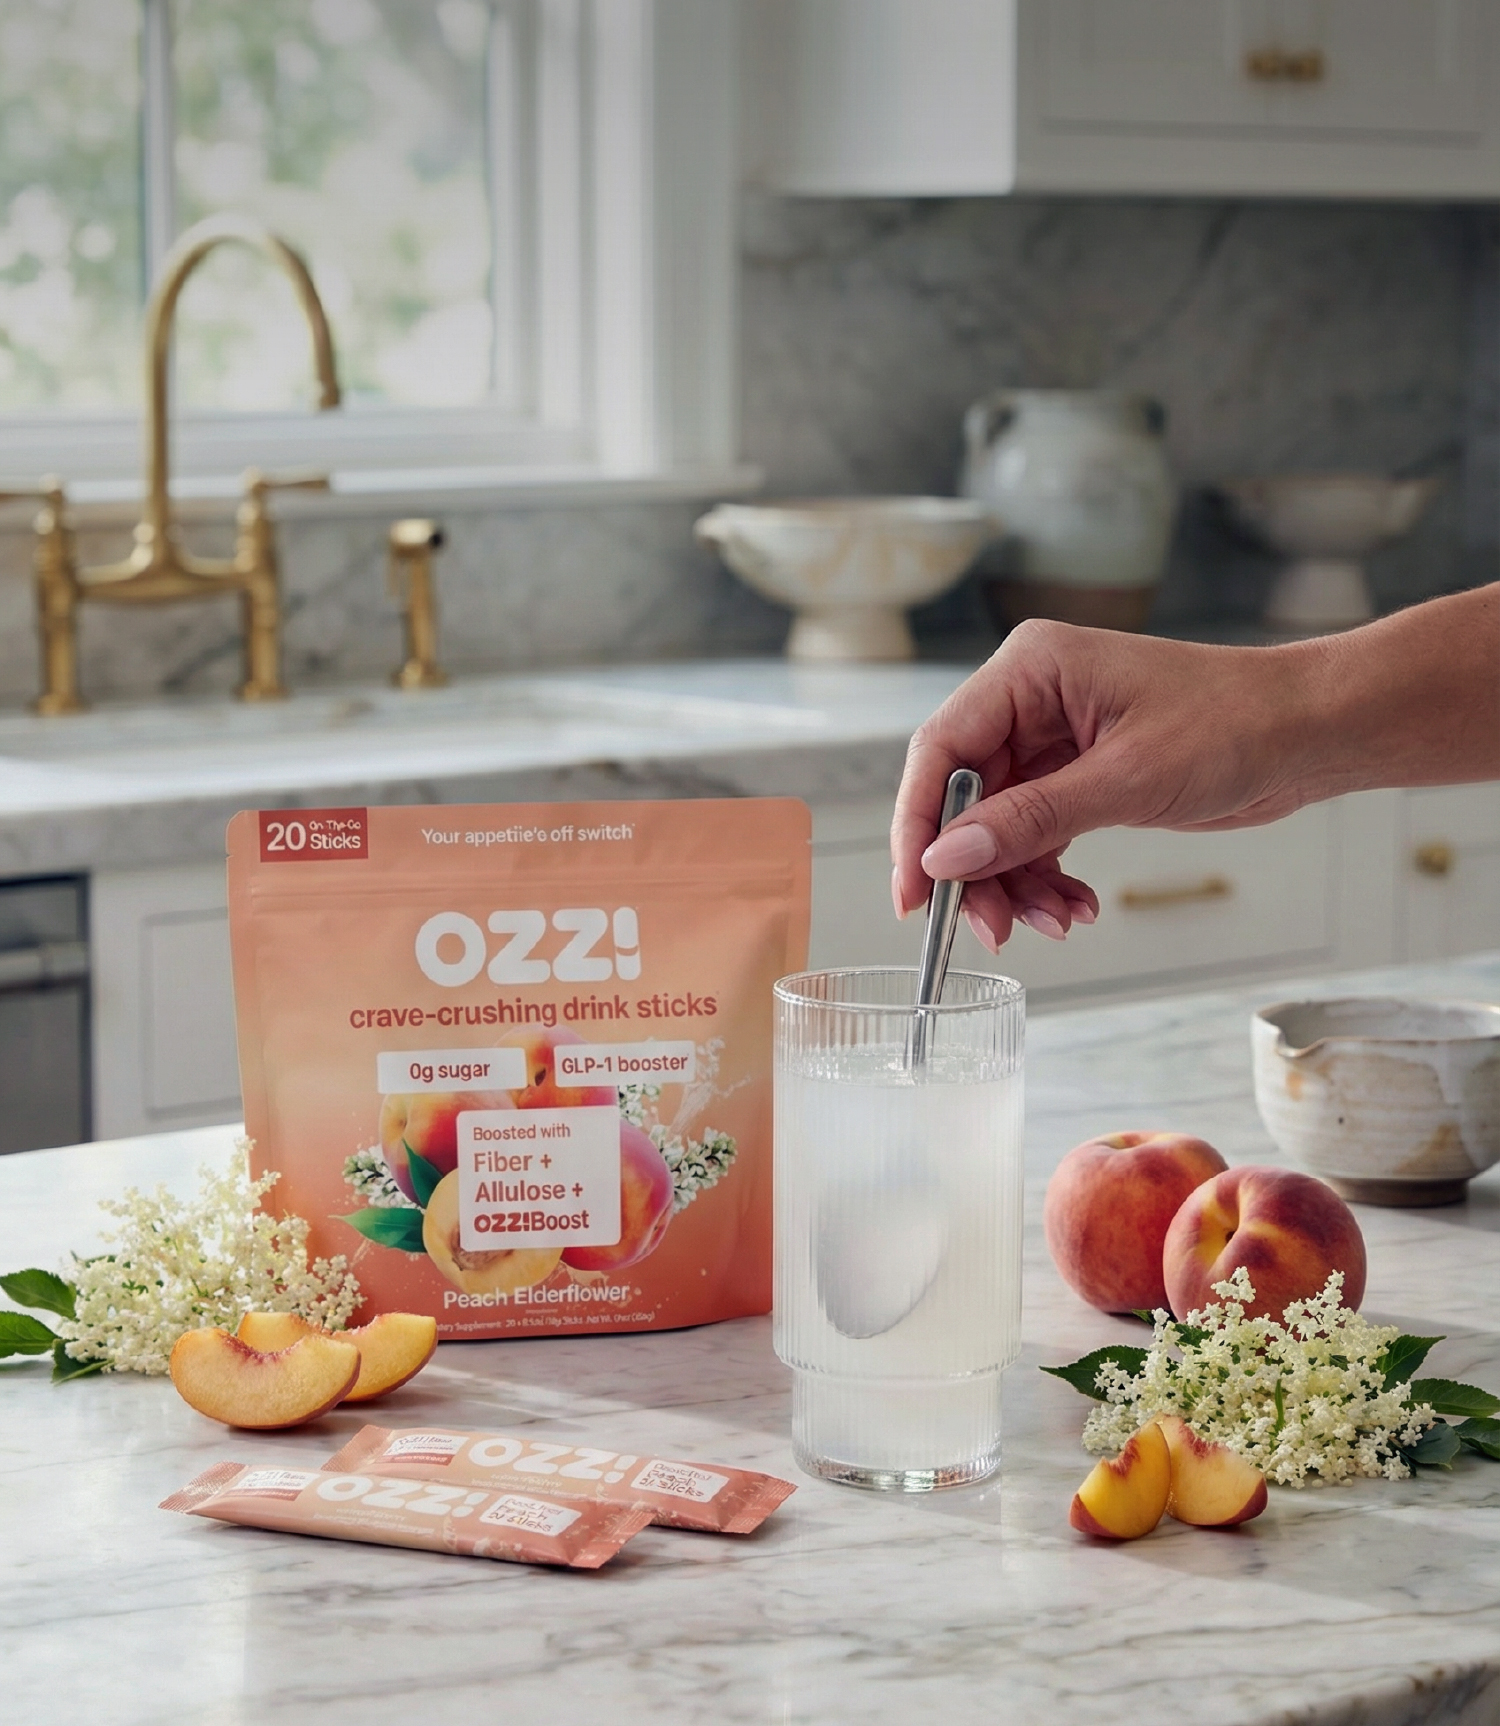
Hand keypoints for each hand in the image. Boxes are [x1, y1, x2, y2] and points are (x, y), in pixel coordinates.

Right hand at [891, 620, 1320, 950]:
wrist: (1311, 732)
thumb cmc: (1236, 724)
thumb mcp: (1126, 780)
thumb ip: (1029, 821)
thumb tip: (947, 859)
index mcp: (1030, 669)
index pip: (941, 748)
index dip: (918, 824)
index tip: (914, 893)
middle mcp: (1031, 697)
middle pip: (964, 795)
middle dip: (976, 869)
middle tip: (989, 929)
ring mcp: (1054, 738)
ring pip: (998, 825)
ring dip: (1016, 882)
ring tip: (1055, 922)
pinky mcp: (1080, 774)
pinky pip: (1036, 834)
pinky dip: (1047, 876)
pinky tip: (1076, 905)